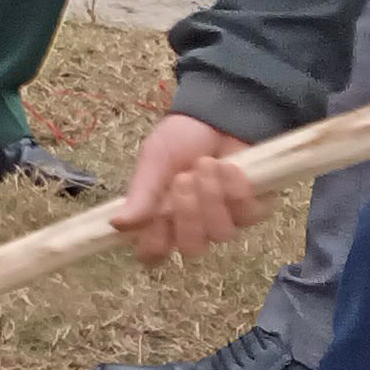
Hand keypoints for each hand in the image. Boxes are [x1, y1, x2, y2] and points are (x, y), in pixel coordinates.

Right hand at [109, 108, 263, 265]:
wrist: (216, 115)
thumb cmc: (180, 139)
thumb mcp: (154, 160)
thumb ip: (141, 194)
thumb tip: (116, 224)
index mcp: (161, 220)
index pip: (154, 254)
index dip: (155, 244)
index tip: (156, 218)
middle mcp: (193, 227)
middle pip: (192, 248)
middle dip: (188, 215)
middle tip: (183, 179)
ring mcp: (225, 221)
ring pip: (221, 233)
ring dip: (212, 197)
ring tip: (205, 164)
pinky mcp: (253, 210)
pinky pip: (247, 214)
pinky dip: (235, 188)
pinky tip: (228, 166)